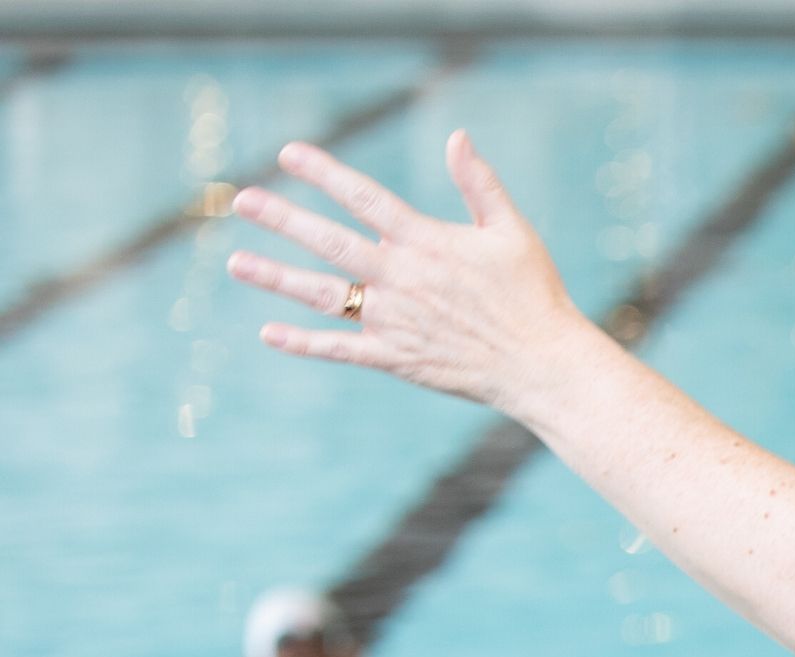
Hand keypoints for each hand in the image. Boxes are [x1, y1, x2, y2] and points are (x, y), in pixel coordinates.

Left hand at [227, 133, 597, 416]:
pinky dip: (303, 343)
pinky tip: (269, 333)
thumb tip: (457, 136)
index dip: (325, 174)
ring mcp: (393, 320)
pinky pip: (340, 349)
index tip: (288, 154)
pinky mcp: (395, 358)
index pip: (364, 199)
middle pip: (330, 242)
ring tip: (235, 262)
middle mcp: (401, 278)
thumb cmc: (534, 294)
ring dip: (277, 277)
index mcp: (427, 242)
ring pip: (324, 294)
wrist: (542, 364)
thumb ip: (479, 183)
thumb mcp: (512, 231)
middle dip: (283, 219)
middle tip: (242, 200)